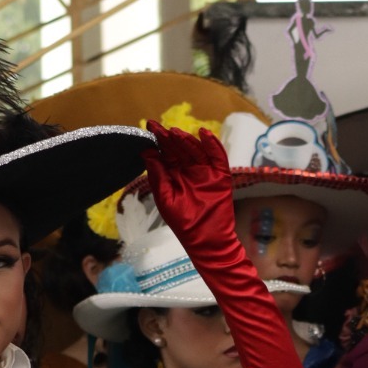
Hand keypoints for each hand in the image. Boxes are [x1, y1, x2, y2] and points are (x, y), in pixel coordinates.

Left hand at [141, 123, 233, 250]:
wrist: (207, 240)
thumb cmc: (184, 223)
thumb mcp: (165, 199)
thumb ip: (157, 176)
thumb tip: (147, 153)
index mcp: (175, 175)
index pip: (165, 153)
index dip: (158, 140)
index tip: (149, 127)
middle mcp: (190, 170)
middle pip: (180, 149)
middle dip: (169, 138)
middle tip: (158, 128)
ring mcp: (206, 172)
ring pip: (196, 150)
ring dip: (187, 140)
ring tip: (176, 133)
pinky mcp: (221, 176)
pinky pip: (218, 157)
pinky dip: (213, 144)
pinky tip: (204, 134)